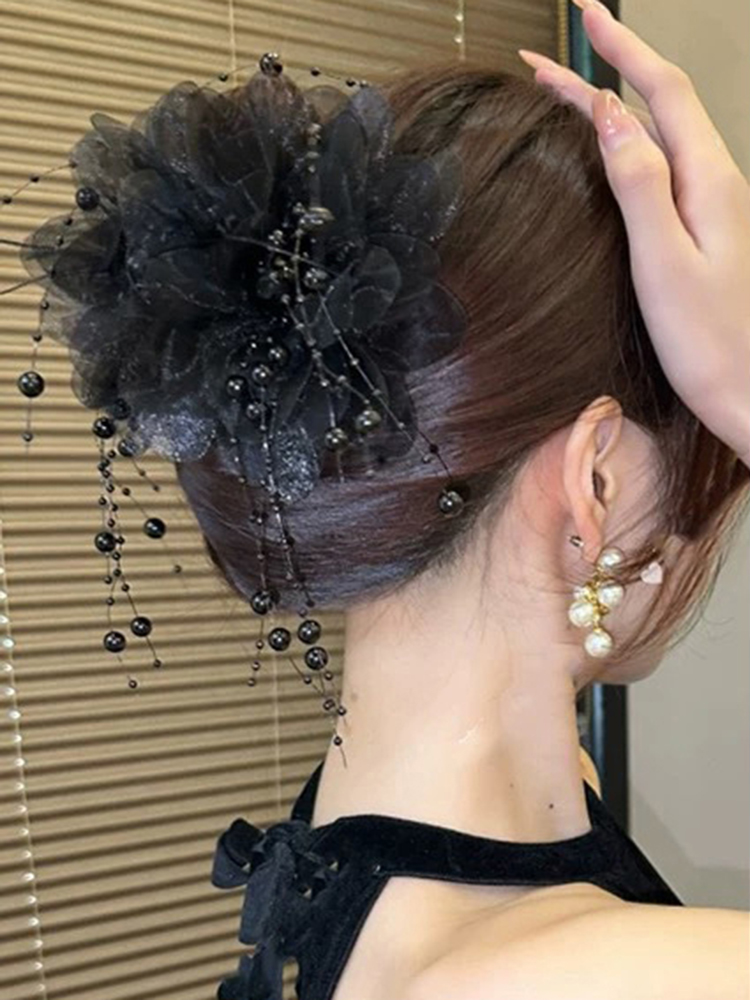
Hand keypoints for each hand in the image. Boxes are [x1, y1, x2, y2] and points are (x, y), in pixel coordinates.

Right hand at [518, 0, 749, 466]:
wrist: (747, 392)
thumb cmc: (708, 341)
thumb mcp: (664, 262)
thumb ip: (638, 184)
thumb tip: (608, 113)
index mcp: (708, 180)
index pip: (661, 92)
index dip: (622, 48)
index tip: (583, 14)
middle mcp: (713, 181)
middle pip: (653, 107)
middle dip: (602, 73)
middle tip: (542, 64)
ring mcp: (708, 204)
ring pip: (653, 136)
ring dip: (607, 107)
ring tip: (558, 96)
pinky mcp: (700, 228)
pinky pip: (657, 168)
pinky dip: (620, 145)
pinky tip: (601, 151)